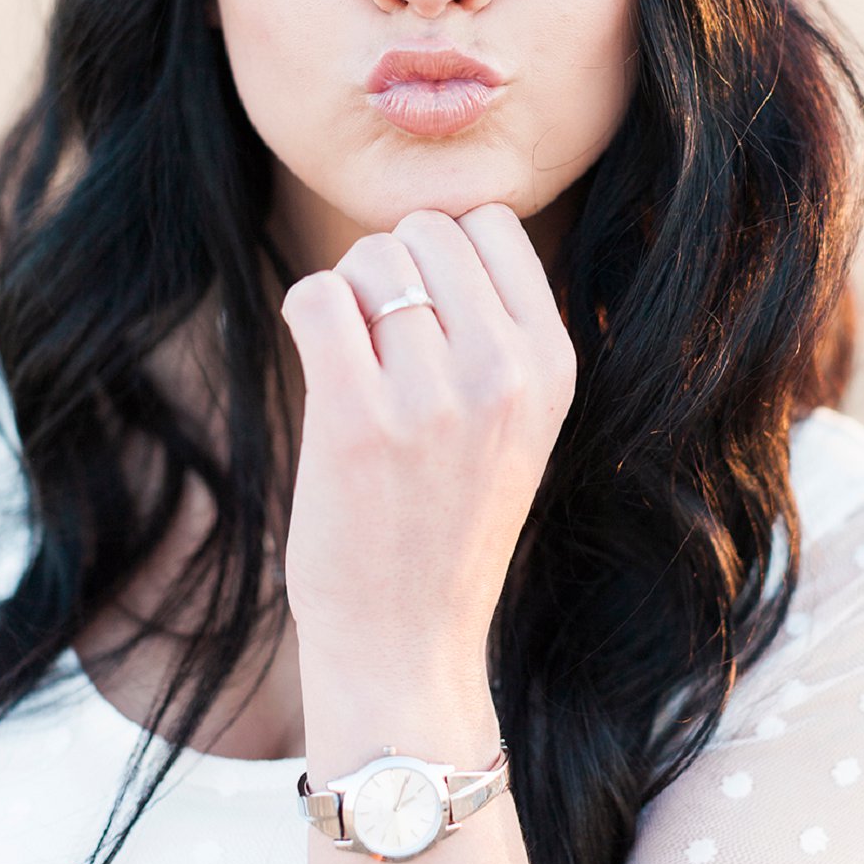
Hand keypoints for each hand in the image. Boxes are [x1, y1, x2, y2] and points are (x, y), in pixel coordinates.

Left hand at [279, 203, 576, 679]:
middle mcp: (506, 372)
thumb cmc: (448, 520)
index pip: (492, 223)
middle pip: (425, 230)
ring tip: (356, 364)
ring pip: (370, 259)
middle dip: (391, 268)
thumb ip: (498, 327)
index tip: (428, 311)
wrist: (407, 639)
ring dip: (348, 297)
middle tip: (383, 343)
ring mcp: (434, 397)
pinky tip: (320, 359)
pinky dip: (309, 311)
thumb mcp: (519, 420)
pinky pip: (319, 296)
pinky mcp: (358, 421)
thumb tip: (431, 225)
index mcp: (554, 365)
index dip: (444, 252)